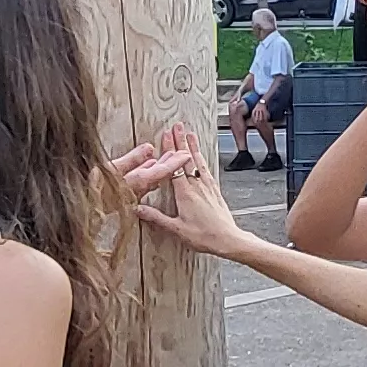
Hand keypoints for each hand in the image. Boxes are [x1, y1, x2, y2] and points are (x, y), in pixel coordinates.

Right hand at [116, 126, 248, 257]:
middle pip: (187, 159)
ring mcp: (207, 187)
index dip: (169, 150)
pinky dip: (202, 160)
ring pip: (198, 162)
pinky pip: (207, 170)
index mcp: (186, 194)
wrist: (228, 240)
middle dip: (181, 141)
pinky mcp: (215, 191)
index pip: (174, 167)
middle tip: (177, 126)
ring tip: (190, 134)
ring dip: (193, 147)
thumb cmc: (204, 236)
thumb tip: (138, 208)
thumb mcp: (176, 229)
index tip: (166, 135)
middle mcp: (197, 187)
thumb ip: (156, 218)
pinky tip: (201, 157)